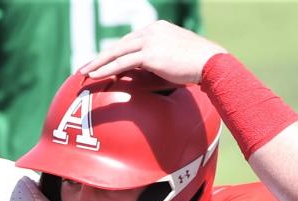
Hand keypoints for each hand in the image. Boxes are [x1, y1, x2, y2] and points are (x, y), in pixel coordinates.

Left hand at [81, 20, 225, 84]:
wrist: (212, 63)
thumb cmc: (202, 65)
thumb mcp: (180, 57)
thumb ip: (166, 60)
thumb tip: (161, 72)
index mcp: (159, 28)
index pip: (132, 40)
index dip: (116, 51)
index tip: (105, 60)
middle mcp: (152, 31)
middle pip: (121, 43)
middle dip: (102, 56)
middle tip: (86, 66)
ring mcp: (150, 41)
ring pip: (117, 51)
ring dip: (99, 62)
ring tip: (85, 72)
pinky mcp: (150, 54)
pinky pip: (122, 62)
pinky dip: (107, 69)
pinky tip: (96, 75)